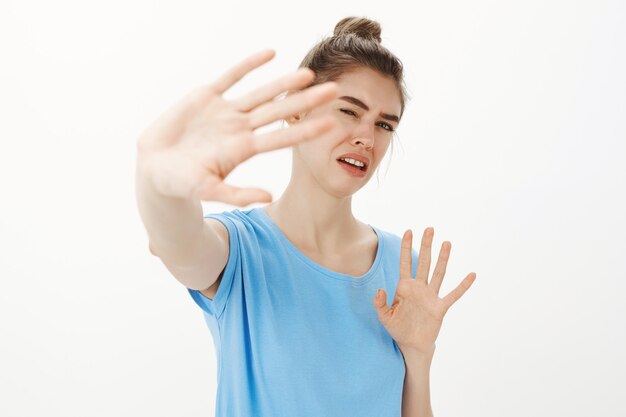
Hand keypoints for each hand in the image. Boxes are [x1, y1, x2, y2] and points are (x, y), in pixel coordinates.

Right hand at [136, 49, 347, 205]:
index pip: (281, 138)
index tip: (332, 124)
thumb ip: (237, 194)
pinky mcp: (206, 97)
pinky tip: (269, 54)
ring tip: (308, 73)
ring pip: (260, 93)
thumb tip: (269, 197)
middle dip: (305, 102)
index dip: (305, 130)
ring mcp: (225, 111)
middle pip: (278, 111)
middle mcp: (240, 129)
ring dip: (283, 83)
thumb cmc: (181, 184)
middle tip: (334, 91)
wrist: (154, 167)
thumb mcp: (208, 190)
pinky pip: (231, 77)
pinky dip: (248, 65)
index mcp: (243, 150)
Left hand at [373, 228, 476, 355]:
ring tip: (447, 243)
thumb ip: (379, 303)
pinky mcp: (440, 307)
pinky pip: (453, 295)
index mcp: (404, 287)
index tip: (409, 231)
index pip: (405, 263)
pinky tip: (471, 275)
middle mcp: (419, 288)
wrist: (411, 344)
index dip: (407, 247)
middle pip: (424, 262)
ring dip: (443, 259)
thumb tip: (379, 290)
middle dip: (426, 245)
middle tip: (430, 229)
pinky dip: (463, 286)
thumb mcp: (384, 317)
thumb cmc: (397, 328)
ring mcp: (430, 296)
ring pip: (438, 273)